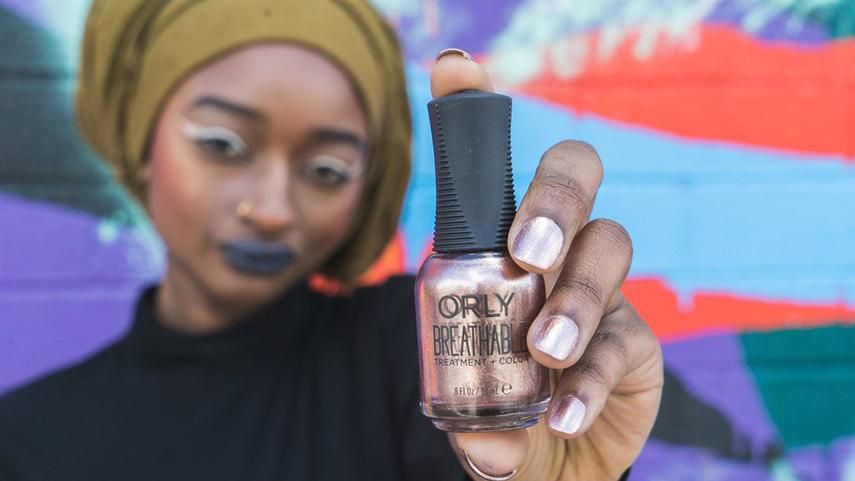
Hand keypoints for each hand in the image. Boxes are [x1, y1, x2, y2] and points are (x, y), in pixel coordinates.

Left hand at [431, 49, 663, 480]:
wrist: (553, 463)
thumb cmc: (501, 411)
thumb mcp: (467, 403)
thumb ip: (466, 413)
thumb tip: (478, 440)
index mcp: (500, 247)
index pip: (493, 170)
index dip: (478, 109)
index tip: (458, 67)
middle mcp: (556, 251)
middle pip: (575, 176)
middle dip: (555, 198)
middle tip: (528, 254)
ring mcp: (602, 290)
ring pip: (609, 247)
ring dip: (577, 296)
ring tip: (545, 351)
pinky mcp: (638, 339)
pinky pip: (626, 337)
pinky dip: (594, 376)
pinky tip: (567, 411)